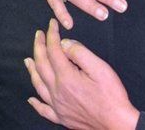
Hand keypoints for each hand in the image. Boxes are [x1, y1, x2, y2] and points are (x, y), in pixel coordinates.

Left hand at [24, 19, 139, 129]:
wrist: (116, 123)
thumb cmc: (111, 95)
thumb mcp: (100, 68)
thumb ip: (80, 54)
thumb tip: (65, 44)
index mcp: (66, 77)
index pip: (54, 51)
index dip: (51, 35)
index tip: (51, 24)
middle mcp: (57, 91)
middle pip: (42, 65)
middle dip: (39, 47)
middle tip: (38, 34)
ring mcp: (57, 106)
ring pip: (38, 85)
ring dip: (32, 70)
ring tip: (28, 59)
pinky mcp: (61, 117)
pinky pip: (43, 109)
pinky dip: (35, 103)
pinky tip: (31, 99)